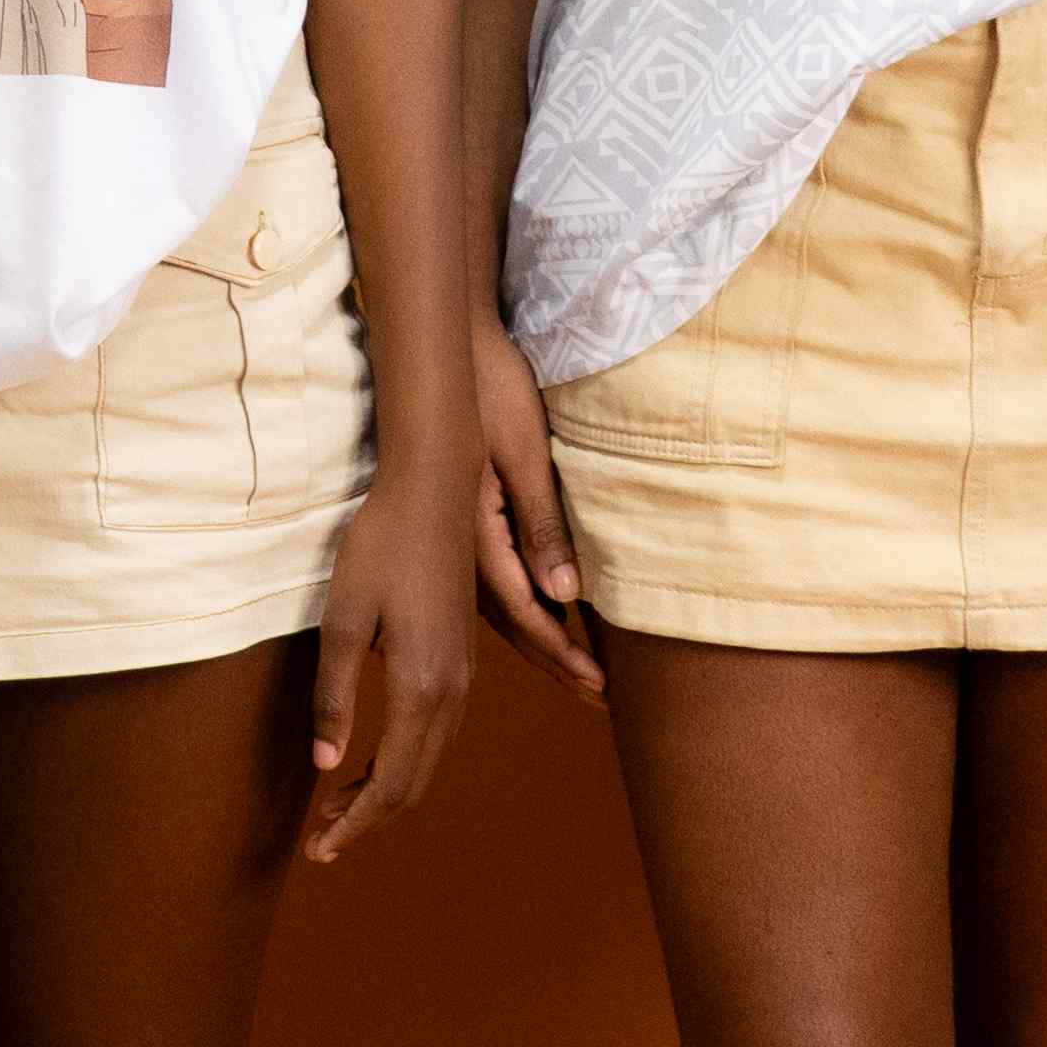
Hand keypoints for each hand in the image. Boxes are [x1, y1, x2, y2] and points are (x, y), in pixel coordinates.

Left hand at [303, 438, 480, 862]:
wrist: (435, 486)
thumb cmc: (380, 544)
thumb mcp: (342, 618)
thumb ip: (335, 695)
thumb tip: (326, 765)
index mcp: (422, 686)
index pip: (392, 782)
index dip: (356, 824)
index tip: (319, 851)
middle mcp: (453, 689)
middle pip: (416, 781)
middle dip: (369, 818)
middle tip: (321, 841)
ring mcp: (463, 673)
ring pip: (430, 759)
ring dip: (387, 790)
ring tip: (338, 807)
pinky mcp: (461, 655)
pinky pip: (437, 730)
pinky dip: (405, 759)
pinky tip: (374, 756)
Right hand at [466, 321, 602, 698]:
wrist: (449, 351)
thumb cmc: (492, 391)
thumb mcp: (523, 454)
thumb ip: (541, 524)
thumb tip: (565, 594)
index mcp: (477, 534)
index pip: (524, 610)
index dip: (561, 651)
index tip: (596, 684)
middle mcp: (462, 548)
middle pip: (512, 621)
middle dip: (556, 660)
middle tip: (597, 695)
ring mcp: (458, 540)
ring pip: (500, 608)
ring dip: (540, 640)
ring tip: (577, 672)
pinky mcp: (461, 527)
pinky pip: (492, 585)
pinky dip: (522, 612)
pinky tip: (541, 617)